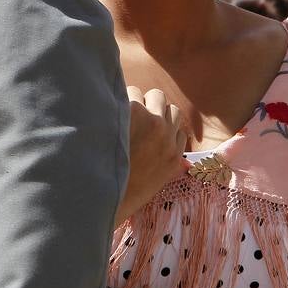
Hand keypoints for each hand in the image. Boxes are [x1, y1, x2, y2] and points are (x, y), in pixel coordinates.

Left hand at [116, 86, 189, 225]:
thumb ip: (168, 165)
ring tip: (121, 111)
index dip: (162, 123)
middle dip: (153, 107)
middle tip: (133, 116)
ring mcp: (153, 122)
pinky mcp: (134, 110)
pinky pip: (132, 92)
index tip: (147, 126)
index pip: (179, 127)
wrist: (103, 195)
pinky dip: (121, 97)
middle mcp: (168, 136)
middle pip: (169, 107)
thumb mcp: (155, 181)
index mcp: (174, 155)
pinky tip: (108, 109)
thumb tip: (183, 159)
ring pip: (155, 95)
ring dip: (140, 99)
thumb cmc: (123, 191)